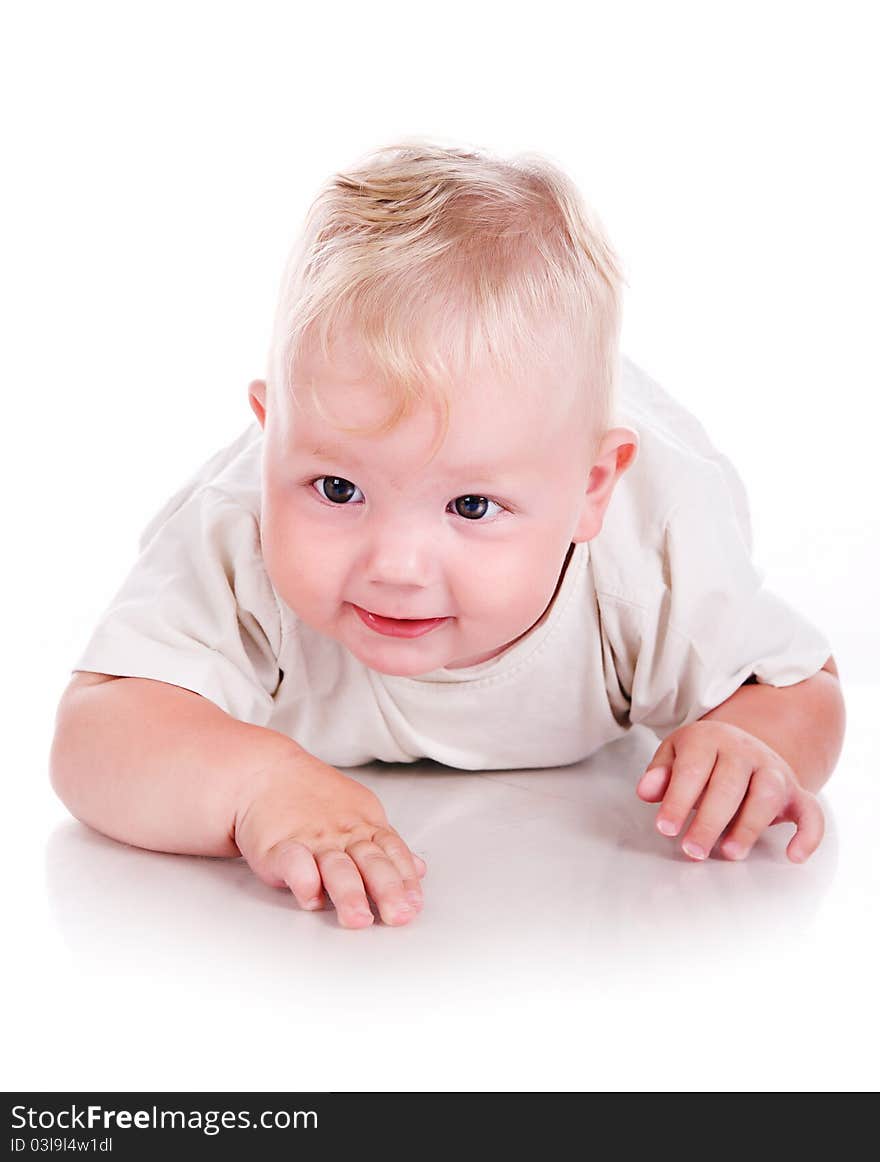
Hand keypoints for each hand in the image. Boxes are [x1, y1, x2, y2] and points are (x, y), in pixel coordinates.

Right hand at [233, 749, 425, 927]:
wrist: (266, 772)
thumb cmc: (312, 798)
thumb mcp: (360, 814)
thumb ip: (386, 845)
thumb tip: (418, 870)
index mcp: (364, 825)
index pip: (393, 852)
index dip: (405, 879)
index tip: (414, 905)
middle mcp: (342, 833)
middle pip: (370, 862)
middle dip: (386, 890)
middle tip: (397, 916)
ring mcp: (312, 839)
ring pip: (336, 867)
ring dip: (349, 894)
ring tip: (358, 919)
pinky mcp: (279, 846)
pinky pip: (294, 863)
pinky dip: (304, 880)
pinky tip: (311, 897)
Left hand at [636, 720, 823, 862]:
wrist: (745, 742)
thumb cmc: (703, 757)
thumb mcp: (675, 754)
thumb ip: (660, 773)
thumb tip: (646, 792)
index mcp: (710, 739)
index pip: (692, 770)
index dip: (677, 800)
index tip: (665, 829)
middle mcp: (745, 751)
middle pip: (729, 785)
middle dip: (710, 821)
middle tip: (692, 850)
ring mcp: (773, 770)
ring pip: (767, 795)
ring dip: (749, 827)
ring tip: (729, 854)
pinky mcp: (795, 792)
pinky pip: (811, 811)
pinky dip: (808, 835)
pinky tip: (793, 856)